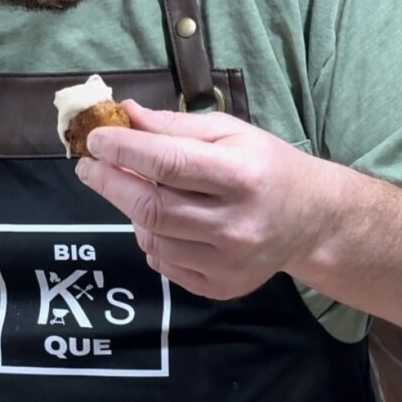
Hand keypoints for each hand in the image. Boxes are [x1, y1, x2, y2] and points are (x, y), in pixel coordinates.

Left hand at [76, 102, 334, 299]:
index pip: (170, 164)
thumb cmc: (266, 166)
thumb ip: (175, 126)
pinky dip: (152, 239)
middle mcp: (237, 224)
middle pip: (153, 207)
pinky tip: (167, 223)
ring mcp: (229, 262)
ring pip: (153, 238)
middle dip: (111, 183)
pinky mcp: (221, 286)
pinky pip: (164, 263)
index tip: (95, 139)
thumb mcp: (230, 132)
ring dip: (133, 212)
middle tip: (89, 166)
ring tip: (139, 192)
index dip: (124, 151)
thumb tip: (124, 114)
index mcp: (242, 176)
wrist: (312, 219)